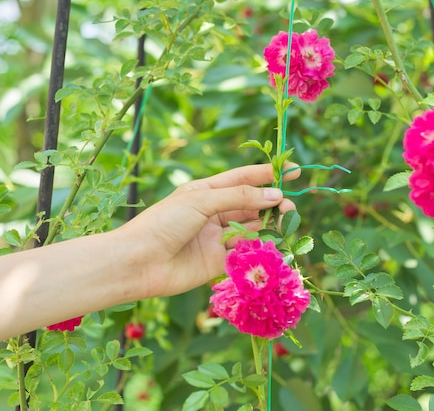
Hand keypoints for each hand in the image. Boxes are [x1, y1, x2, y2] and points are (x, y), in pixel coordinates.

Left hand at [119, 163, 299, 297]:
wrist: (139, 262)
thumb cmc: (164, 223)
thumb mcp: (201, 200)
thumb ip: (239, 197)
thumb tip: (276, 194)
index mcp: (206, 192)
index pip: (243, 178)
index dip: (268, 174)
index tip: (294, 171)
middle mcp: (214, 213)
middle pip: (252, 204)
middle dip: (273, 202)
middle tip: (289, 206)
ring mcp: (217, 238)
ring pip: (252, 228)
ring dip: (271, 224)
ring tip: (287, 222)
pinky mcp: (219, 262)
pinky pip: (246, 252)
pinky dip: (261, 248)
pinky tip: (274, 244)